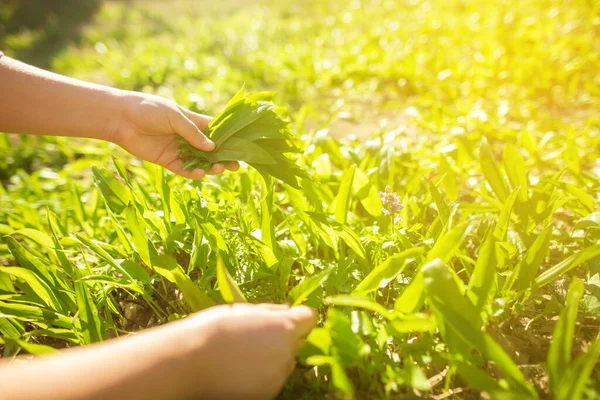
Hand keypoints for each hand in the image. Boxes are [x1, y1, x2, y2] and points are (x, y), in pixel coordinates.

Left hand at [110, 92, 238, 178]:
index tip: (241, 147)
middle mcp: (187, 137)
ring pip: (200, 161)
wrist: (121, 118)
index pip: (215, 130)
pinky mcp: (167, 160)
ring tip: (219, 169)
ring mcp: (178, 149)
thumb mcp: (174, 117)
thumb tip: (212, 148)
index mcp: (192, 121)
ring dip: (211, 167)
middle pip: (211, 150)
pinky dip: (193, 172)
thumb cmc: (148, 109)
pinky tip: (200, 173)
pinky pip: (184, 169)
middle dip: (223, 157)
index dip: (228, 138)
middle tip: (236, 165)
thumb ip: (192, 132)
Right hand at [178, 303, 316, 399]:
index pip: (309, 317)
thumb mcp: (243, 309)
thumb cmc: (214, 329)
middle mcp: (287, 353)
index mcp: (284, 327)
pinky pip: (272, 379)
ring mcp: (279, 376)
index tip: (287, 317)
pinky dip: (262, 375)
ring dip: (272, 358)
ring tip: (242, 354)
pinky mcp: (269, 394)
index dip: (299, 315)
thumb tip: (289, 310)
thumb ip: (271, 311)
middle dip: (282, 338)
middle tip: (254, 336)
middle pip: (295, 342)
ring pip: (284, 362)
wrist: (189, 363)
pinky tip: (240, 370)